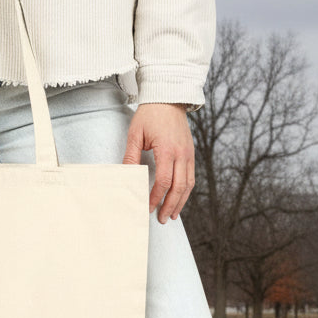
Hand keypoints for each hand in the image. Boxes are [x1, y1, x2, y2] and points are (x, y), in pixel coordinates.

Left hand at [122, 103, 194, 222]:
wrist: (168, 98)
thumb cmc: (150, 114)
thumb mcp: (135, 134)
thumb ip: (131, 156)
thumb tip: (126, 175)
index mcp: (167, 149)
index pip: (164, 181)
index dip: (156, 197)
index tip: (148, 207)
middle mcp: (181, 154)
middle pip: (179, 187)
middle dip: (170, 205)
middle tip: (162, 218)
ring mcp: (188, 154)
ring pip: (188, 185)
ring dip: (180, 202)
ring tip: (172, 215)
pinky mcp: (190, 153)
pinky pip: (191, 176)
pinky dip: (185, 191)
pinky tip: (179, 199)